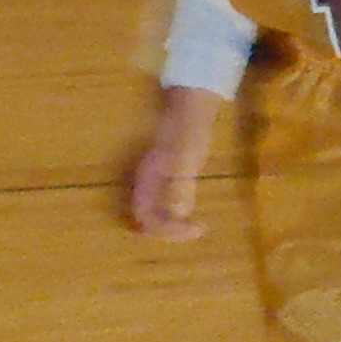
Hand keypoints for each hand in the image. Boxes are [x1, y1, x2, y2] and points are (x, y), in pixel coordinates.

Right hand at [127, 87, 222, 239]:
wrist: (190, 109)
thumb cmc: (188, 130)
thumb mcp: (188, 157)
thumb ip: (182, 183)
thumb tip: (179, 214)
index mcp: (146, 179)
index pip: (146, 216)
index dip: (166, 230)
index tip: (196, 230)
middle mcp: (145, 183)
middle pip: (146, 219)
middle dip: (167, 231)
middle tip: (196, 232)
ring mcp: (153, 181)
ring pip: (153, 213)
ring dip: (171, 225)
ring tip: (194, 229)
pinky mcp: (163, 179)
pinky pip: (162, 204)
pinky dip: (175, 216)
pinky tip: (193, 215)